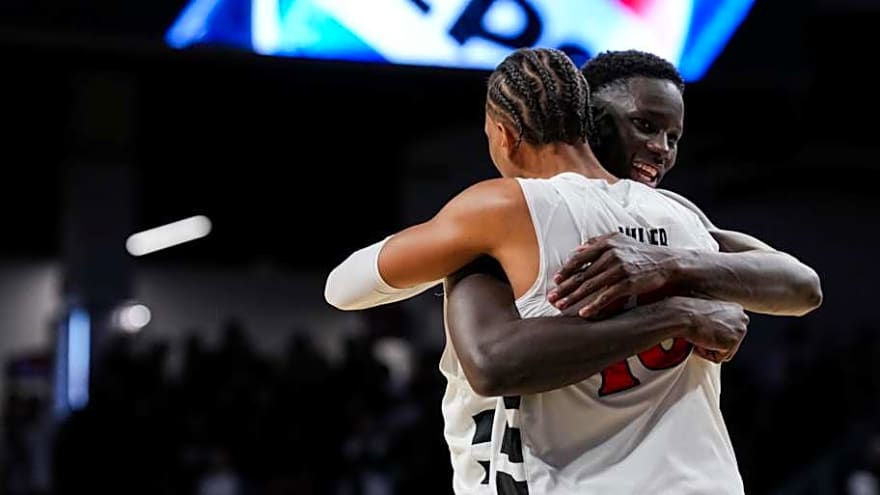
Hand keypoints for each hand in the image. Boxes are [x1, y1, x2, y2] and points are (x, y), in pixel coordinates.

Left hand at [549, 233, 681, 317]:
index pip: (579, 258)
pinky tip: (583, 313)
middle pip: (581, 274)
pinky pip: (606, 297)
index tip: (556, 281)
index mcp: (606, 244)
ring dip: (573, 298)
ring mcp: (619, 269)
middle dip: (564, 287)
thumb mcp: (620, 241)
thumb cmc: (641, 253)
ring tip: (560, 307)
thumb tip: (577, 249)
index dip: (566, 270)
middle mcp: (611, 255)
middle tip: (551, 298)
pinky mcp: (627, 283)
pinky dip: (593, 306)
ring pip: (590, 286)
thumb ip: (598, 243)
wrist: (667, 263)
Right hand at [667, 297, 748, 362]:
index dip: (715, 334)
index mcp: (738, 310)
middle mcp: (743, 319)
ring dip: (711, 348)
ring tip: (702, 336)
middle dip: (716, 342)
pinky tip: (702, 341)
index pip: (731, 332)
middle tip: (703, 334)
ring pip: (726, 351)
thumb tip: (716, 329)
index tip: (706, 329)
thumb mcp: (710, 310)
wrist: (683, 315)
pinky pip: (719, 357)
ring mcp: (740, 331)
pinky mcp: (732, 343)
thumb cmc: (689, 312)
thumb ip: (720, 318)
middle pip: (731, 342)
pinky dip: (708, 353)